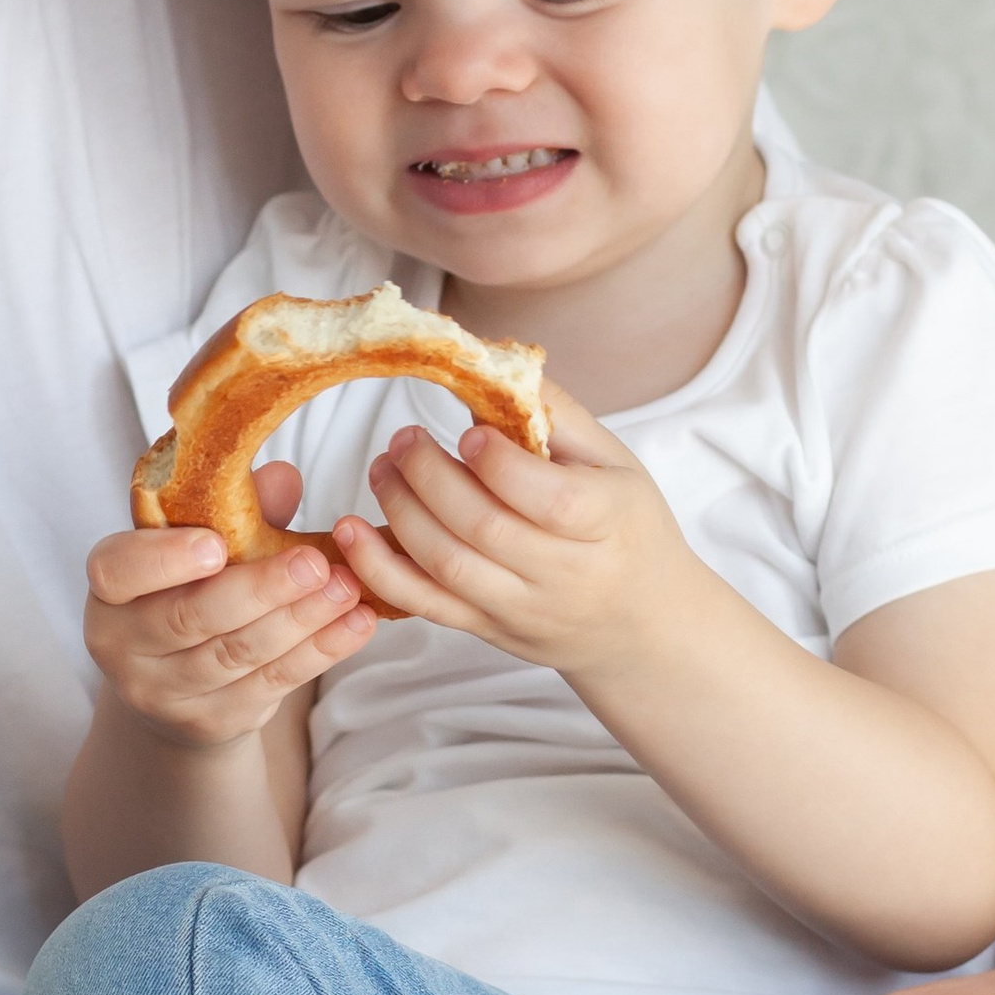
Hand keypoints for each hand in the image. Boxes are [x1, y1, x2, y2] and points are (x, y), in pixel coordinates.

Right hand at [84, 461, 371, 747]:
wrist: (175, 685)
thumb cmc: (187, 591)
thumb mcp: (196, 547)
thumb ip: (234, 511)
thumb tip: (284, 478)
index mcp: (111, 591)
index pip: (118, 571)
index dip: (164, 559)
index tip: (216, 544)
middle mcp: (125, 646)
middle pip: (190, 618)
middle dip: (259, 590)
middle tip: (314, 564)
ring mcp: (166, 692)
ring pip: (237, 654)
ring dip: (300, 620)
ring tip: (347, 588)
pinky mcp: (214, 720)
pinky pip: (272, 683)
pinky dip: (320, 652)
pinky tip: (355, 623)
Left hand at [337, 388, 693, 677]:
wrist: (643, 625)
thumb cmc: (629, 529)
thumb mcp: (618, 464)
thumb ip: (559, 415)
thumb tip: (497, 364)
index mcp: (609, 523)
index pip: (551, 500)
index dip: (500, 465)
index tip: (468, 432)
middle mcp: (566, 575)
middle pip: (484, 529)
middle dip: (430, 478)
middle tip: (404, 439)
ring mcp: (523, 609)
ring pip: (447, 567)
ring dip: (400, 512)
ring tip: (382, 469)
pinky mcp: (488, 630)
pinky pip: (424, 606)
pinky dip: (379, 570)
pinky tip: (351, 532)